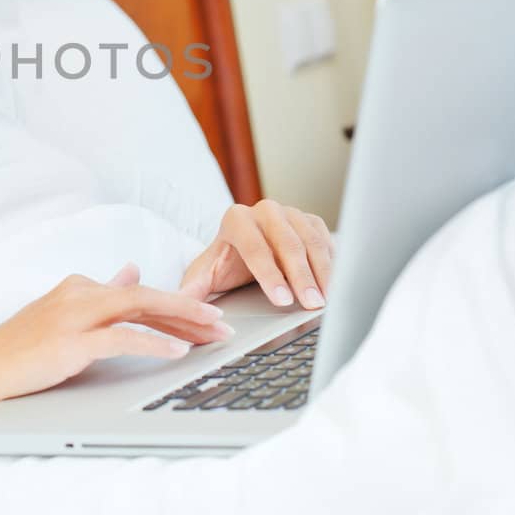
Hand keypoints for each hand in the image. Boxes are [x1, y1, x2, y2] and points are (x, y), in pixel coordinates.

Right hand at [0, 262, 233, 402]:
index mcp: (80, 287)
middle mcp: (80, 293)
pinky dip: (153, 342)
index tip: (209, 318)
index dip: (178, 306)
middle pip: (147, 296)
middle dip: (191, 309)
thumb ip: (101, 294)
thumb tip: (131, 272)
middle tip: (226, 324)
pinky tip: (178, 352)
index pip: (140, 293)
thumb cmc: (20, 351)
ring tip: (215, 332)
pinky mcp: (71, 341)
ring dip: (183, 320)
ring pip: (140, 308)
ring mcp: (74, 315)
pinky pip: (121, 338)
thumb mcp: (64, 316)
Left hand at [178, 200, 332, 310]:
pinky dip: (333, 263)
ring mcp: (291, 213)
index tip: (282, 300)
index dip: (269, 275)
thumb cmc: (227, 264)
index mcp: (236, 220)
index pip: (254, 246)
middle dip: (301, 276)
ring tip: (326, 300)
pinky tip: (336, 285)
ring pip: (311, 240)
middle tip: (310, 304)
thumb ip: (193, 289)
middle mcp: (264, 210)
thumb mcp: (206, 275)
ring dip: (322, 272)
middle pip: (287, 243)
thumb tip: (178, 304)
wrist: (246, 250)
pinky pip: (326, 239)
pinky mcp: (311, 221)